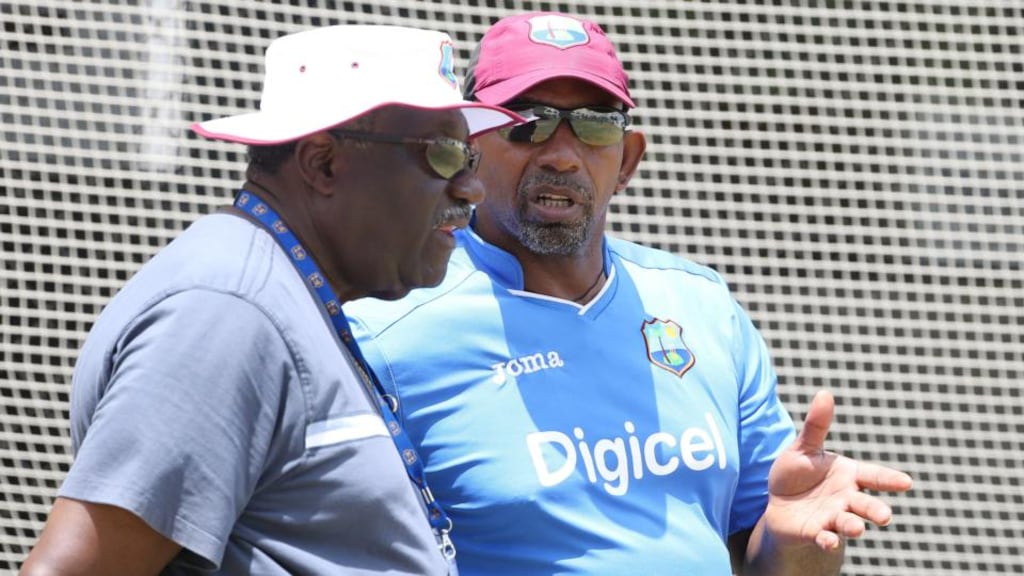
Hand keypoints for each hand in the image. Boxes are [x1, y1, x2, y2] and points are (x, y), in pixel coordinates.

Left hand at [765, 390, 913, 551]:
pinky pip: (824, 537)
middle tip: (885, 516)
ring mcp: (833, 517)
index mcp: (849, 475)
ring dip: (853, 525)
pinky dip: (827, 540)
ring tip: (857, 528)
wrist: (779, 504)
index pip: (873, 475)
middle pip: (866, 504)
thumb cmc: (797, 474)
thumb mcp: (804, 448)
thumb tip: (824, 393)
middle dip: (876, 510)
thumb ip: (816, 426)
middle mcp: (846, 498)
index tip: (907, 482)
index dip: (889, 479)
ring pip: (848, 523)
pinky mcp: (816, 532)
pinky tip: (827, 540)